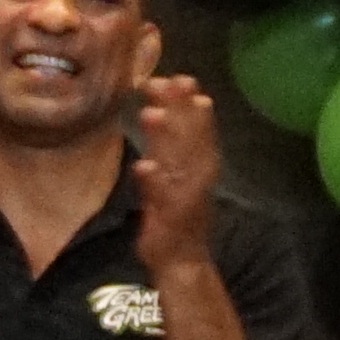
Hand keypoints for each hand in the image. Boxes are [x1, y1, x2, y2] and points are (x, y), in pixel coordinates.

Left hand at [127, 69, 223, 263]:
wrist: (181, 261)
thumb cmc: (174, 215)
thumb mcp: (170, 175)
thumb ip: (167, 147)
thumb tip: (160, 110)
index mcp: (197, 166)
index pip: (196, 129)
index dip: (190, 104)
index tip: (181, 77)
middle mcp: (195, 177)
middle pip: (190, 138)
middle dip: (182, 110)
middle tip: (171, 81)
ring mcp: (185, 197)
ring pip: (178, 162)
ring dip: (168, 139)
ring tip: (152, 113)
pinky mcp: (170, 219)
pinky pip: (162, 199)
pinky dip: (155, 182)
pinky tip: (143, 166)